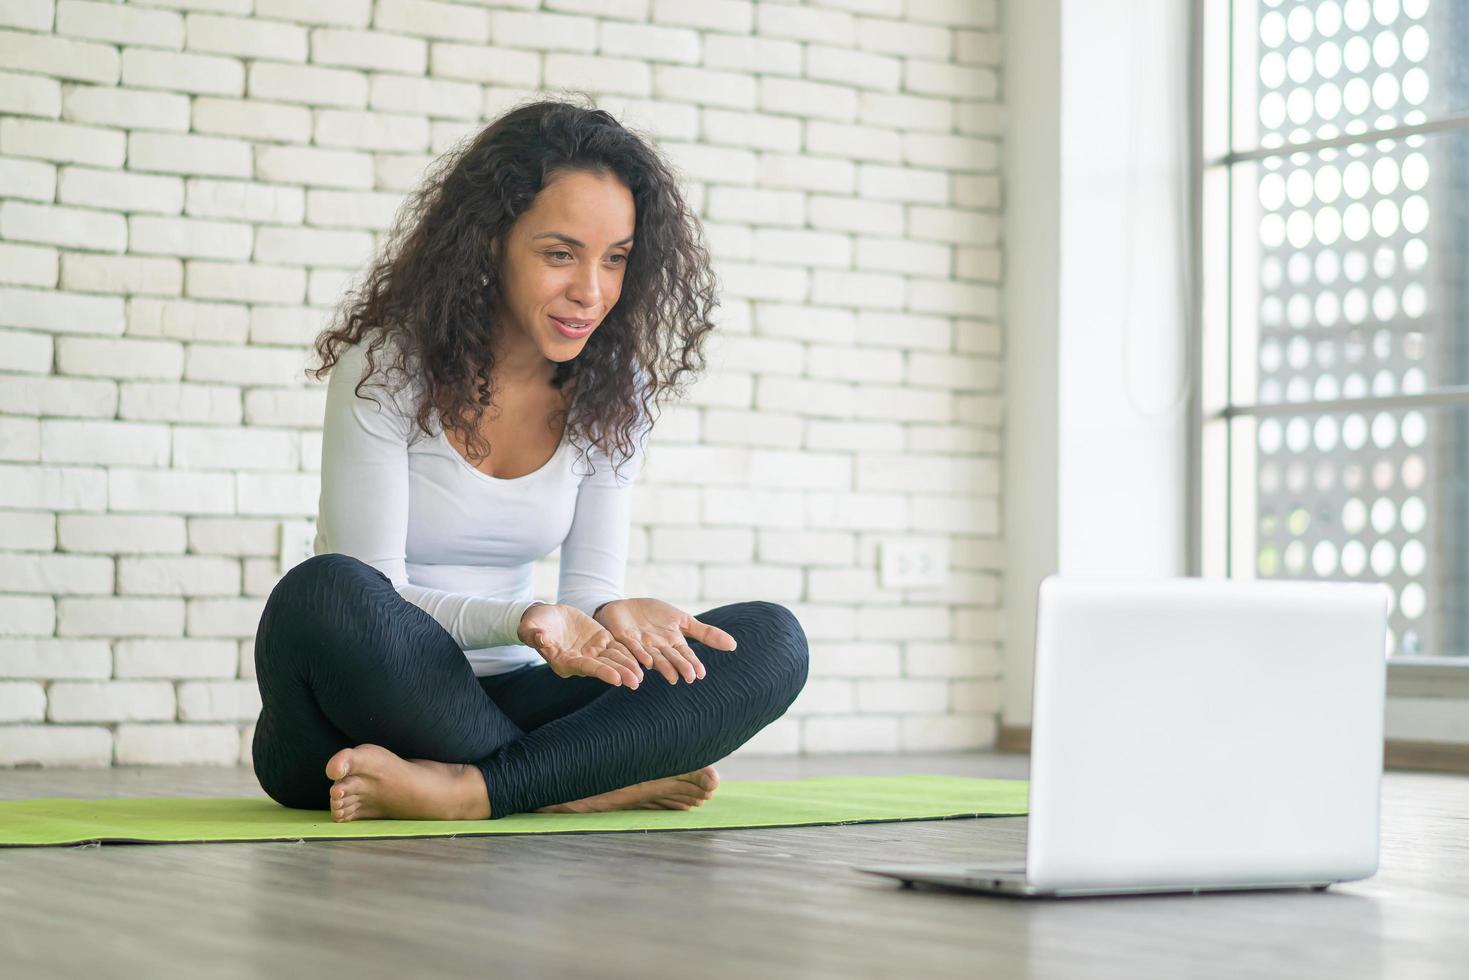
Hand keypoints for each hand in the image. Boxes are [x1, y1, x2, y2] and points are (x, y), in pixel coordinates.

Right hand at [518, 603, 642, 688]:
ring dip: (628, 666)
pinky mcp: (601, 640)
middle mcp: (581, 661)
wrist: (546, 617)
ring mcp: (592, 651)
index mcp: (565, 662)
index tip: (616, 679)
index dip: (602, 672)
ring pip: (614, 659)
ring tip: (643, 674)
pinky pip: (617, 647)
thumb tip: (539, 637)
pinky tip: (642, 658)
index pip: (587, 668)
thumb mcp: (530, 628)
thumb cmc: (534, 625)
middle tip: (636, 682)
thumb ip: (534, 635)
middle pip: (604, 667)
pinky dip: (629, 652)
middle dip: (620, 674)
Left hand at [593, 598, 737, 684]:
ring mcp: (640, 644)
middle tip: (688, 677)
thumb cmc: (655, 616)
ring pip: (651, 657)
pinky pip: (631, 647)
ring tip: (670, 676)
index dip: (692, 664)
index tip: (700, 675)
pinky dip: (638, 654)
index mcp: (672, 643)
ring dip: (661, 667)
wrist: (625, 607)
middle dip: (678, 667)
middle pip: (669, 658)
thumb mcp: (683, 620)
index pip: (684, 655)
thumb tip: (733, 645)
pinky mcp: (623, 638)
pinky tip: (646, 660)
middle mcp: (657, 648)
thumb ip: (705, 633)